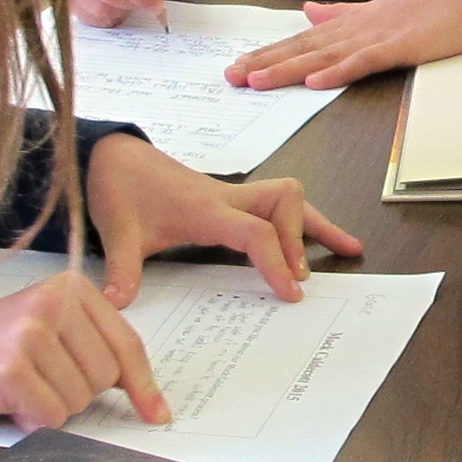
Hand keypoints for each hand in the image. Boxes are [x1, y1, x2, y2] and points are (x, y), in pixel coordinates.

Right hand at [0, 273, 167, 428]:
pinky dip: (34, 422)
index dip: (143, 384)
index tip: (156, 413)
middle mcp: (53, 303)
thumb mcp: (52, 332)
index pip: (126, 343)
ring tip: (23, 388)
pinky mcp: (11, 369)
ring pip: (79, 400)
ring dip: (54, 408)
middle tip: (43, 382)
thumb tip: (148, 398)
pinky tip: (11, 403)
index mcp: (71, 288)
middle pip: (105, 377)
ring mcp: (30, 334)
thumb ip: (95, 349)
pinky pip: (52, 417)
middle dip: (80, 394)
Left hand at [84, 131, 364, 302]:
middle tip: (299, 279)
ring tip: (348, 250)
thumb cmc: (119, 190)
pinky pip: (278, 206)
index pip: (254, 230)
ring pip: (289, 199)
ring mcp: (233, 196)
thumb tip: (115, 304)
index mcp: (204, 208)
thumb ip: (121, 269)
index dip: (277, 260)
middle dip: (301, 239)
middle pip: (284, 202)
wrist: (113, 157)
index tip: (291, 292)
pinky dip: (303, 222)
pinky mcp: (232, 200)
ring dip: (316, 224)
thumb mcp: (117, 232)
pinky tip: (324, 238)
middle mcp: (227, 197)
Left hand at [223, 0, 461, 90]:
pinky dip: (339, 71)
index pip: (302, 41)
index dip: (268, 53)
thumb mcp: (384, 9)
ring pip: (325, 55)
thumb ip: (344, 12)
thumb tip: (309, 12)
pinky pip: (365, 61)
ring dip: (289, 69)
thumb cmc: (442, 4)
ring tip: (256, 80)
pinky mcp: (403, 46)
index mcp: (355, 21)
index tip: (238, 65)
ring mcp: (380, 35)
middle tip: (229, 76)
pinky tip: (315, 81)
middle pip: (304, 48)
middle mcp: (360, 26)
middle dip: (265, 62)